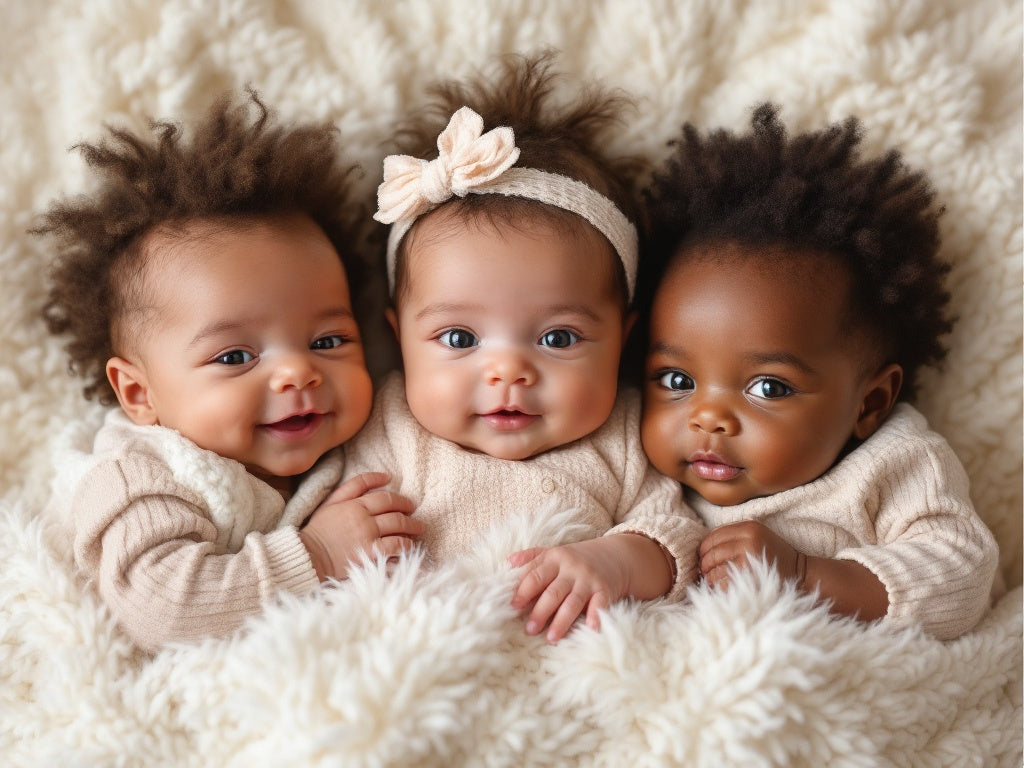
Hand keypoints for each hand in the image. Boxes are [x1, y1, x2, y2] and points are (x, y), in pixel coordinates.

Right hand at [299, 472, 420, 580]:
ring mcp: (368, 536)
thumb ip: (357, 485)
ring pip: (398, 528)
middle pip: (395, 512)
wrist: (307, 555)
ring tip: (418, 531)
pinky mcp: (369, 554)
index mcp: (355, 504)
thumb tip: (385, 476)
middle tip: (416, 518)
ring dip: (412, 529)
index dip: (401, 500)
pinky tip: (410, 547)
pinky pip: (395, 547)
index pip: (385, 498)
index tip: (408, 504)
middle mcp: (364, 519)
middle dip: (409, 514)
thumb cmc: (319, 529)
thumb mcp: (332, 501)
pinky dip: (405, 546)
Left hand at [508, 534, 671, 642]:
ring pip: (572, 602)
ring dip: (561, 621)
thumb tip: (509, 562)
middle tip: (529, 630)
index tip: (513, 606)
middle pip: (553, 592)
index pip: (536, 575)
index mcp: (555, 558)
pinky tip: (590, 629)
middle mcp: (571, 568)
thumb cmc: (577, 558)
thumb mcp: (555, 552)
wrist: (616, 555)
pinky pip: (599, 605)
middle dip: (540, 611)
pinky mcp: (605, 590)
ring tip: (551, 638)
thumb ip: (532, 557)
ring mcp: (589, 580)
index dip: (524, 591)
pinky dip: (595, 617)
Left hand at [699, 520, 801, 589]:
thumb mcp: (757, 536)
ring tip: (711, 580)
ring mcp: (748, 557)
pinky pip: (722, 581)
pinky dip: (716, 586)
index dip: (704, 548)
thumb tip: (702, 547)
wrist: (801, 573)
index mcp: (748, 527)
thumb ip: (734, 536)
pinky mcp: (749, 576)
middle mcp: (748, 539)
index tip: (703, 557)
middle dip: (704, 564)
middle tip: (704, 571)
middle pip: (712, 552)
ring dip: (709, 576)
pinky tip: (720, 588)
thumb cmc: (775, 557)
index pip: (714, 536)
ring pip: (714, 567)